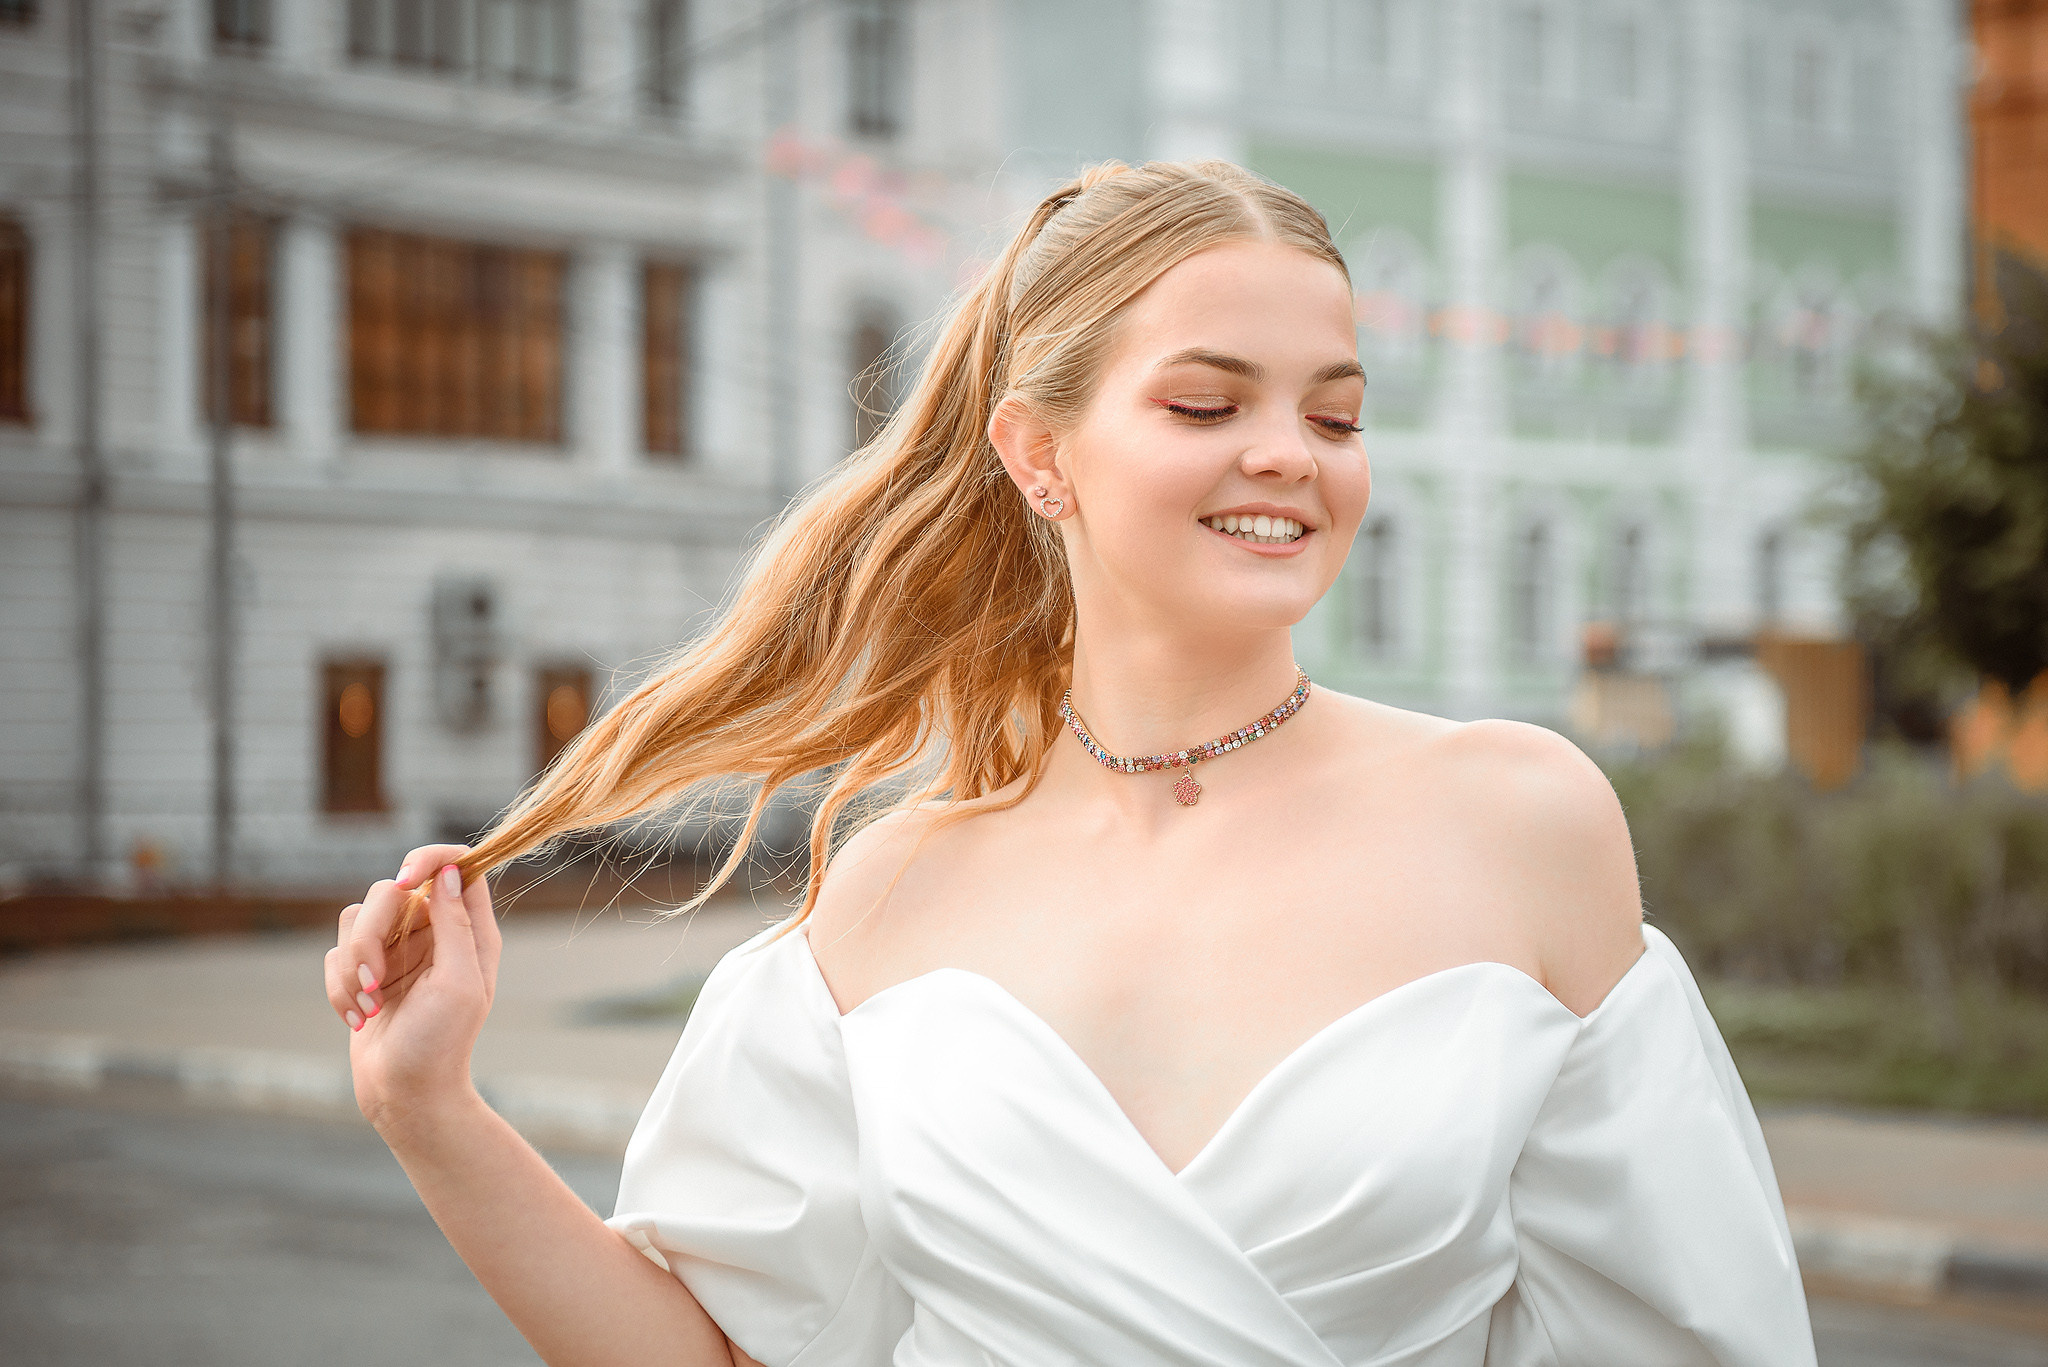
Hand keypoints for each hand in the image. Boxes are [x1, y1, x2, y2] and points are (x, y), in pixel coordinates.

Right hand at [323, 844, 501, 1130]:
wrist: (406, 1095)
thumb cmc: (442, 1044)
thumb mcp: (459, 983)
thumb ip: (455, 925)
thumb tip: (450, 872)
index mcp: (469, 931)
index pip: (457, 865)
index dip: (429, 859)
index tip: (405, 881)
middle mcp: (433, 933)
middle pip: (389, 891)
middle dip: (370, 937)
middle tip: (376, 981)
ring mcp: (396, 950)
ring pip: (355, 920)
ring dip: (351, 968)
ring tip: (367, 1006)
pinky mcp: (363, 971)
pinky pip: (335, 954)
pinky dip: (339, 988)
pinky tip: (357, 1018)